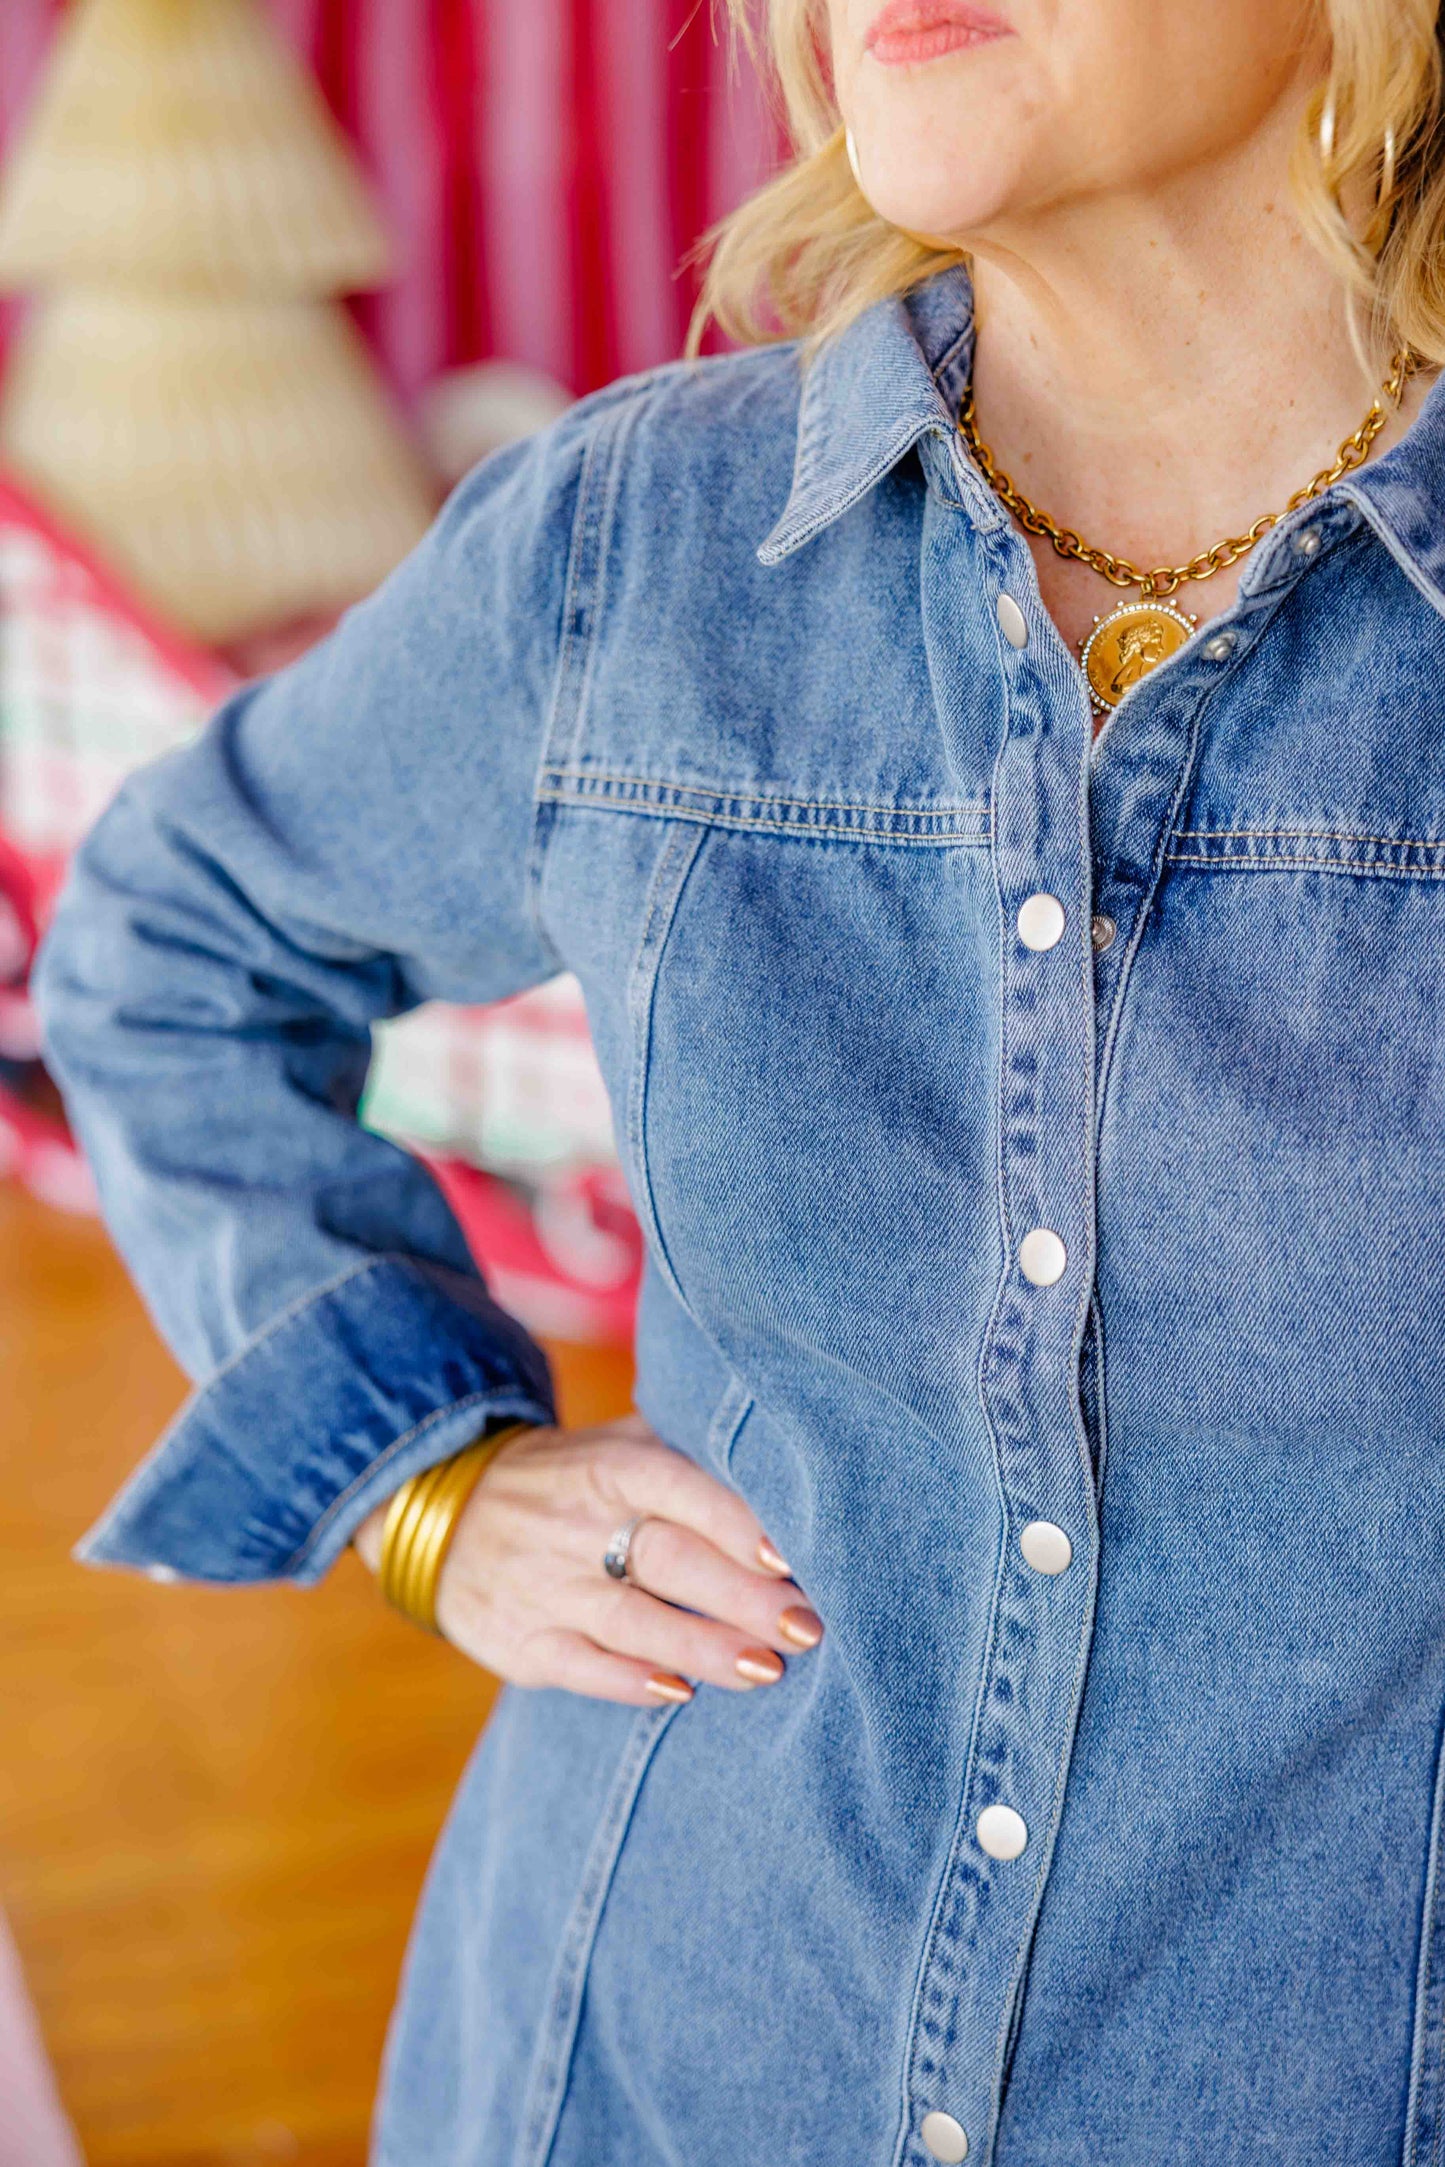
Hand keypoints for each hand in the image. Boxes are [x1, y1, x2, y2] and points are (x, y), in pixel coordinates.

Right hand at [353, 1410, 824, 1706]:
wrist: (448, 1510)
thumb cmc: (572, 1478)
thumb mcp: (617, 1442)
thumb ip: (690, 1452)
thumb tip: (791, 1472)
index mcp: (611, 1467)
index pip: (682, 1489)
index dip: (737, 1523)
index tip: (793, 1557)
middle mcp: (578, 1524)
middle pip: (669, 1560)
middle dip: (742, 1597)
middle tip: (807, 1626)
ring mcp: (545, 1586)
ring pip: (633, 1621)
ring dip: (703, 1648)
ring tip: (768, 1669)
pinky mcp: (521, 1642)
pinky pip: (581, 1666)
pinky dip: (630, 1681)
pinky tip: (681, 1692)